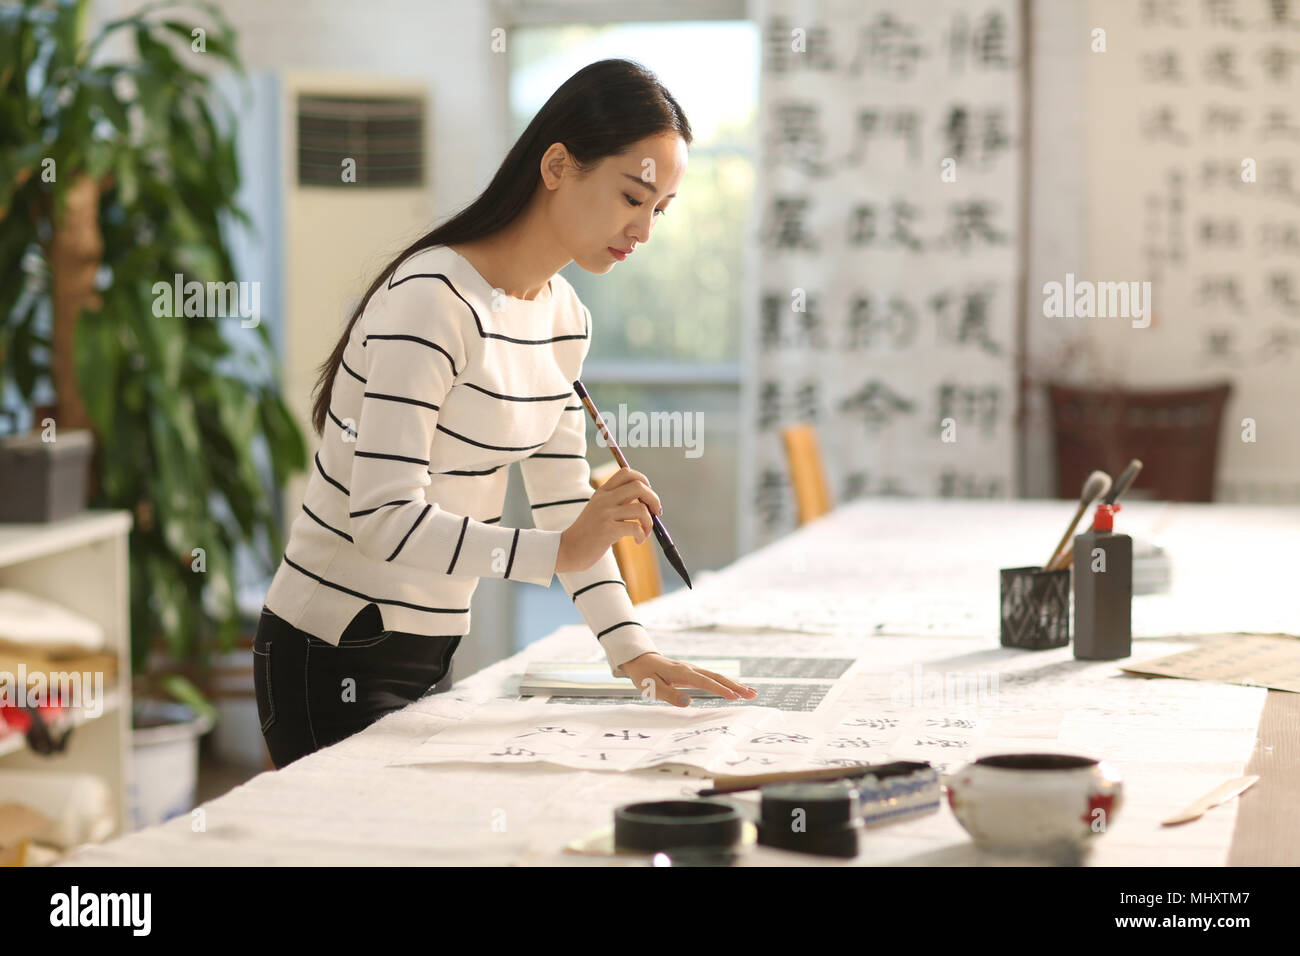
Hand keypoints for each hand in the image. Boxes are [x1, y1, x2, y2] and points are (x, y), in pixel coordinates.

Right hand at [556, 467, 662, 573]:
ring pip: (641, 509)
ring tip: (644, 533)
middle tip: (655, 513)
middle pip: (639, 486)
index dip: (643, 480)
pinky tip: (637, 541)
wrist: (568, 550)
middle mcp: (604, 499)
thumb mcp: (600, 510)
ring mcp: (605, 514)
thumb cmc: (589, 533)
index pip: (626, 472)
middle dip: (654, 499)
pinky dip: (642, 535)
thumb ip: (618, 502)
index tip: (647, 496)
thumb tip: (648, 502)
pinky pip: (636, 528)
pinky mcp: (607, 530)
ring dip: (650, 523)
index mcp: (602, 492)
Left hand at [620, 652, 758, 706]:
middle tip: (752, 695)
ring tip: (751, 693)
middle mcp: (691, 669)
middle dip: (735, 686)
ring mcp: (693, 670)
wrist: (639, 660)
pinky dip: (726, 683)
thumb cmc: (645, 675)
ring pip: (717, 676)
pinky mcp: (692, 673)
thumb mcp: (652, 687)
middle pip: (717, 677)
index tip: (735, 697)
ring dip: (734, 684)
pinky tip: (735, 689)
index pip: (705, 682)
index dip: (720, 690)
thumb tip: (688, 703)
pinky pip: (712, 678)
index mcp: (682, 672)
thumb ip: (669, 696)